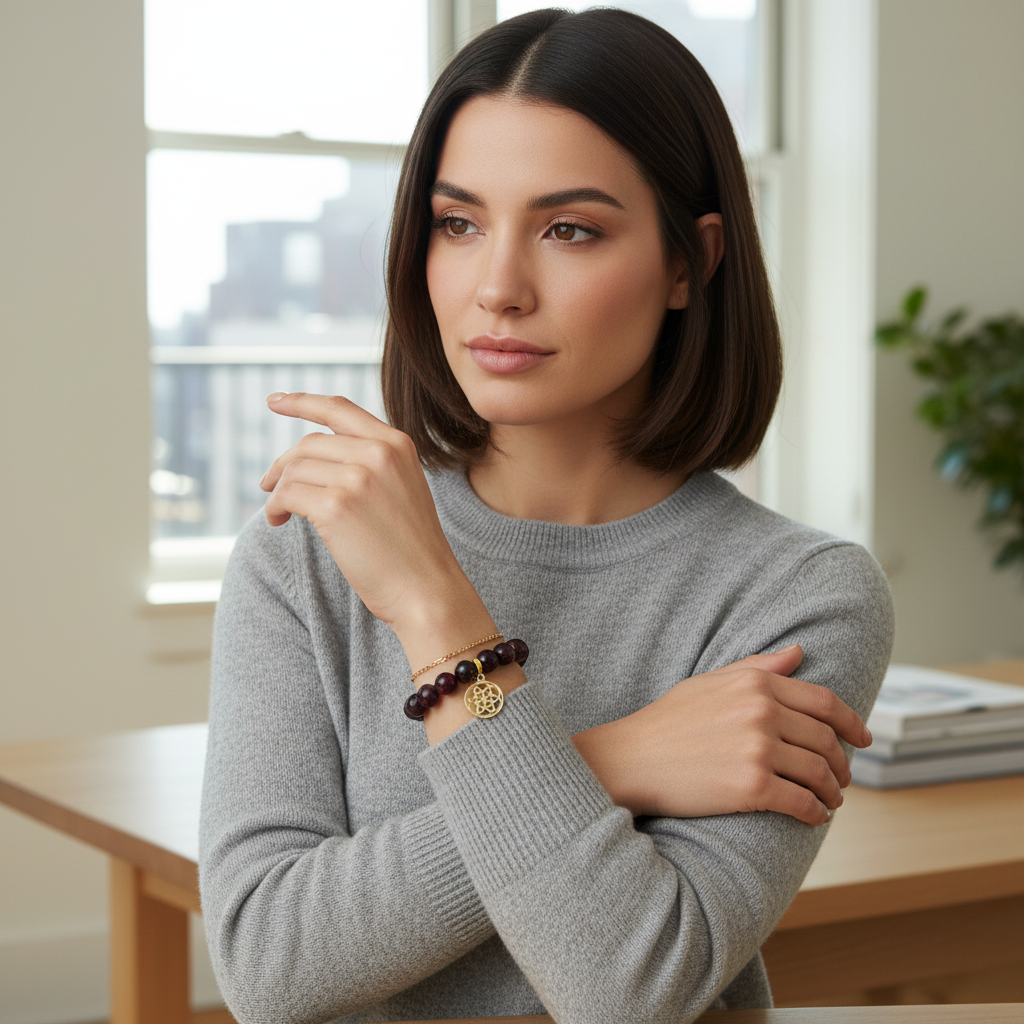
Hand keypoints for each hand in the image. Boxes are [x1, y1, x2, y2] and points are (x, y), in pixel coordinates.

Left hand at [259, 392, 474, 633]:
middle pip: (309, 444)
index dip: (302, 402)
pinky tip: (278, 522)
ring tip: (279, 514)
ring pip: (294, 469)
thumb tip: (313, 455)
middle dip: (283, 465)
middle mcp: (378, 452)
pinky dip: (275, 508)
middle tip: (268, 486)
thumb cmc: (411, 550)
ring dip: (278, 492)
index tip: (275, 401)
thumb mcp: (402, 489)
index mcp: (397, 444)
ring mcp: (358, 477)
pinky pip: (287, 495)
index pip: (339, 410)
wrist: (427, 590)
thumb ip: (372, 463)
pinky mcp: (336, 506)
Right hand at [572, 645, 870, 825]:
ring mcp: (758, 750)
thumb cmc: (668, 721)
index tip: (863, 739)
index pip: (824, 702)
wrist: (632, 759)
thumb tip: (798, 653)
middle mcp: (762, 712)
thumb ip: (758, 668)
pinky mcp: (751, 788)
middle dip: (841, 763)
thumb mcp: (711, 682)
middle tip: (842, 778)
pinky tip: (814, 816)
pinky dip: (815, 812)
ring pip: (819, 773)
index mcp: (755, 684)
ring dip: (833, 791)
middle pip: (826, 740)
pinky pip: (802, 802)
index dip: (852, 722)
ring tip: (831, 800)